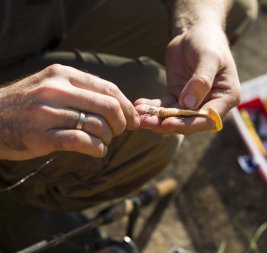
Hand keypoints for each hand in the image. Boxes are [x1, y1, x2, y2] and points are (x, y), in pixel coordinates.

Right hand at [0, 64, 139, 159]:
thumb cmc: (27, 104)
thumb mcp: (52, 85)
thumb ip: (82, 91)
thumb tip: (120, 105)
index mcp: (63, 75)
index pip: (108, 89)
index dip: (127, 106)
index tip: (133, 119)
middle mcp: (56, 90)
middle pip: (108, 107)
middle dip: (122, 123)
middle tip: (120, 131)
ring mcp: (47, 113)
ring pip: (97, 126)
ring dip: (108, 138)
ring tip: (103, 141)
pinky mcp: (40, 137)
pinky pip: (82, 142)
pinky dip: (98, 149)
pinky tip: (98, 151)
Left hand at [135, 22, 239, 134]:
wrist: (195, 32)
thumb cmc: (208, 42)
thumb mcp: (208, 57)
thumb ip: (201, 80)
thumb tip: (188, 105)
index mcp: (226, 97)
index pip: (208, 118)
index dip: (188, 124)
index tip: (168, 123)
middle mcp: (211, 104)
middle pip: (189, 121)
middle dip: (167, 123)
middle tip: (146, 122)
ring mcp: (194, 102)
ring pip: (175, 116)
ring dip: (157, 118)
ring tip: (139, 115)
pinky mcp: (178, 97)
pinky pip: (165, 106)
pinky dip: (152, 107)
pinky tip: (140, 105)